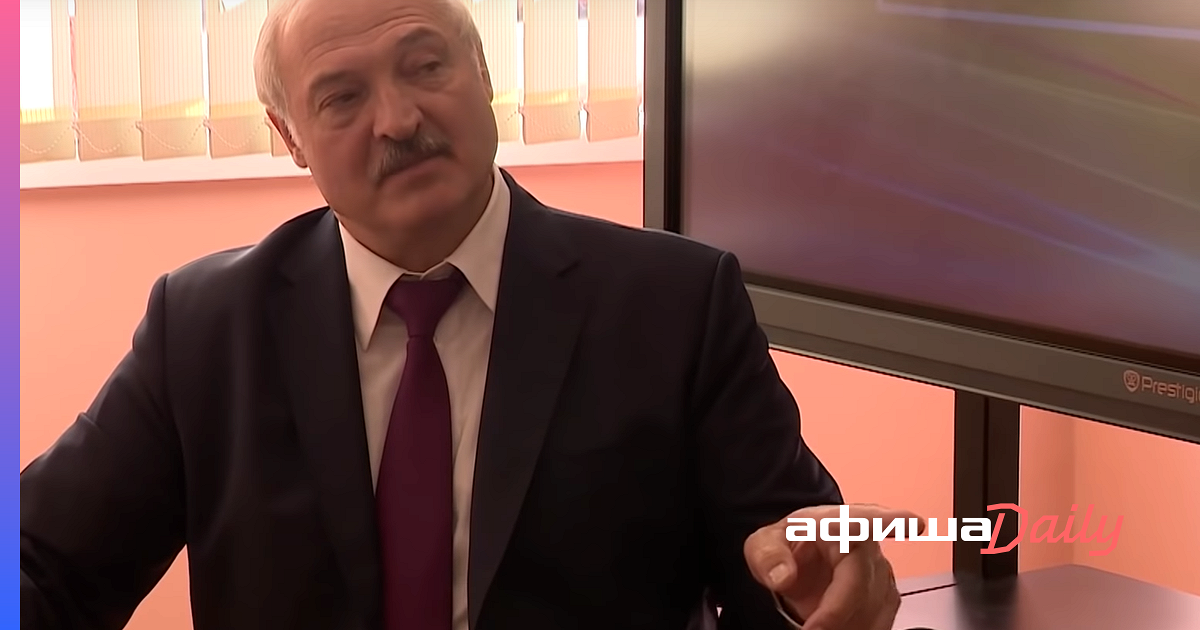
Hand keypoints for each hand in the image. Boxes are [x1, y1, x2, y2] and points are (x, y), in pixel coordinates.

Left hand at [744, 503, 923, 629]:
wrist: (800, 558)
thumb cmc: (788, 545)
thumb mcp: (764, 544)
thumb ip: (768, 556)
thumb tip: (783, 576)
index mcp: (836, 522)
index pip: (865, 521)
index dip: (892, 521)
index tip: (913, 524)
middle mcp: (867, 543)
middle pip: (861, 584)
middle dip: (836, 613)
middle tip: (810, 629)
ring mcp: (881, 569)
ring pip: (875, 607)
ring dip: (847, 625)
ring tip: (817, 626)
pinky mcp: (886, 593)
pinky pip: (881, 620)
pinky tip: (839, 627)